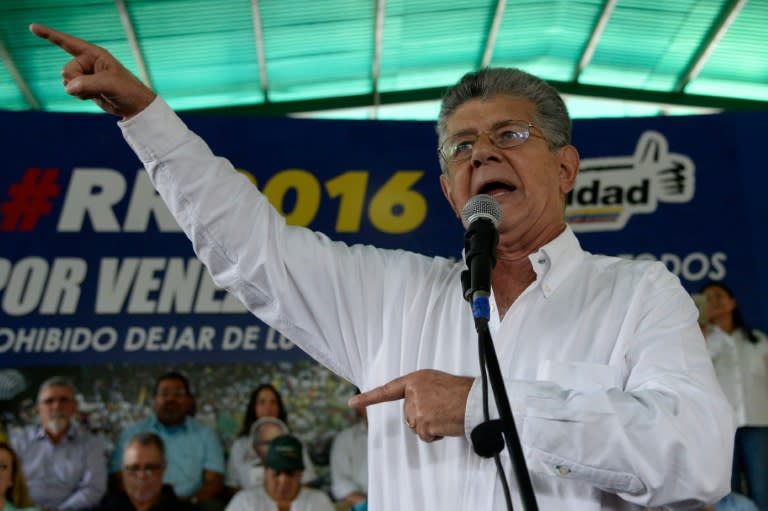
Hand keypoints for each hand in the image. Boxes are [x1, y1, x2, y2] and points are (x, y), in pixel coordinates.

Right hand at [29, 24, 155, 118]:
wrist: (135, 106)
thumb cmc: (127, 90)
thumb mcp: (109, 84)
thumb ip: (88, 84)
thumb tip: (69, 88)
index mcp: (94, 54)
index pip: (68, 42)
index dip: (49, 35)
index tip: (32, 27)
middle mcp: (88, 62)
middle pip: (66, 70)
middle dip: (75, 81)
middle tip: (95, 86)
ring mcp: (85, 75)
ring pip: (66, 81)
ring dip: (77, 90)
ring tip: (97, 91)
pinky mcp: (84, 87)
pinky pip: (71, 89)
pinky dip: (78, 95)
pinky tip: (92, 96)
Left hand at [349, 369, 472, 441]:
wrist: (478, 401)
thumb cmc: (463, 393)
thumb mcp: (437, 384)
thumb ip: (421, 393)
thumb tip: (413, 411)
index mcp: (416, 379)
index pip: (387, 390)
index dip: (368, 397)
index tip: (351, 403)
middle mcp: (413, 392)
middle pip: (408, 415)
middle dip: (423, 418)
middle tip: (442, 410)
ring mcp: (417, 407)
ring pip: (416, 427)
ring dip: (430, 427)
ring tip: (446, 416)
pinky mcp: (423, 422)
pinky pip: (425, 436)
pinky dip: (435, 435)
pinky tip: (447, 424)